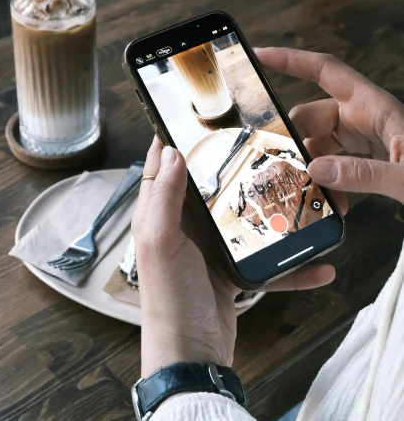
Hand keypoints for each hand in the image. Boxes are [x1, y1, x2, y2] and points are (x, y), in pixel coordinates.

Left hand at [132, 137, 336, 378]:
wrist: (190, 354)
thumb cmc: (168, 300)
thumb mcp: (160, 241)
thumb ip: (164, 196)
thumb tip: (173, 152)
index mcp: (161, 213)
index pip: (164, 165)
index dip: (177, 140)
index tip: (199, 119)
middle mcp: (184, 225)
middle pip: (209, 184)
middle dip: (231, 166)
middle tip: (258, 147)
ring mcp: (210, 247)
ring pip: (242, 217)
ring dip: (267, 210)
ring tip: (292, 194)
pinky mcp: (232, 268)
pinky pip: (264, 259)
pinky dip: (288, 264)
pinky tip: (314, 264)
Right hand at [255, 47, 403, 202]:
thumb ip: (365, 174)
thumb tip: (316, 170)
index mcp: (375, 107)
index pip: (325, 70)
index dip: (290, 60)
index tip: (258, 56)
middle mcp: (368, 118)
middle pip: (314, 116)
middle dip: (292, 137)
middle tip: (273, 162)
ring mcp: (370, 140)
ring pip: (323, 144)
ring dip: (310, 167)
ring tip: (300, 192)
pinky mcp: (374, 162)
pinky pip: (339, 166)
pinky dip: (330, 183)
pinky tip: (330, 205)